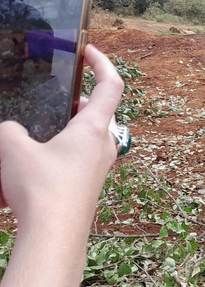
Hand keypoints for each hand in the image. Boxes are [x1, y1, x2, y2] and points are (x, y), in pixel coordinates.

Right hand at [0, 45, 123, 229]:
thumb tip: (14, 132)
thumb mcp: (12, 147)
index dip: (102, 63)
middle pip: (100, 112)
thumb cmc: (41, 190)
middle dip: (79, 99)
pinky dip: (64, 150)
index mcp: (94, 129)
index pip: (111, 85)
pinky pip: (81, 158)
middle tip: (56, 94)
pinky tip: (38, 159)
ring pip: (91, 136)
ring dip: (70, 127)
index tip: (88, 50)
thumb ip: (10, 130)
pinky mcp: (89, 186)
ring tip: (42, 126)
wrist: (54, 237)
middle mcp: (104, 146)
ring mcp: (99, 168)